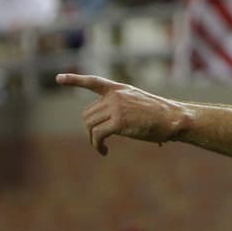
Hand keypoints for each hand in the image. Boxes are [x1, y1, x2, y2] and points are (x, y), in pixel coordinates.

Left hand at [56, 73, 188, 155]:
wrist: (173, 118)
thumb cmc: (160, 115)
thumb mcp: (139, 103)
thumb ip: (121, 107)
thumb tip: (108, 126)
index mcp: (119, 89)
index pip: (93, 82)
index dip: (74, 80)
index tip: (58, 79)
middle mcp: (115, 96)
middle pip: (88, 114)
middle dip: (90, 129)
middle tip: (99, 141)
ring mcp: (116, 107)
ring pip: (90, 125)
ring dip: (93, 139)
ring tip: (102, 147)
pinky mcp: (119, 122)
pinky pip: (98, 135)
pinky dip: (97, 145)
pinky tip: (104, 151)